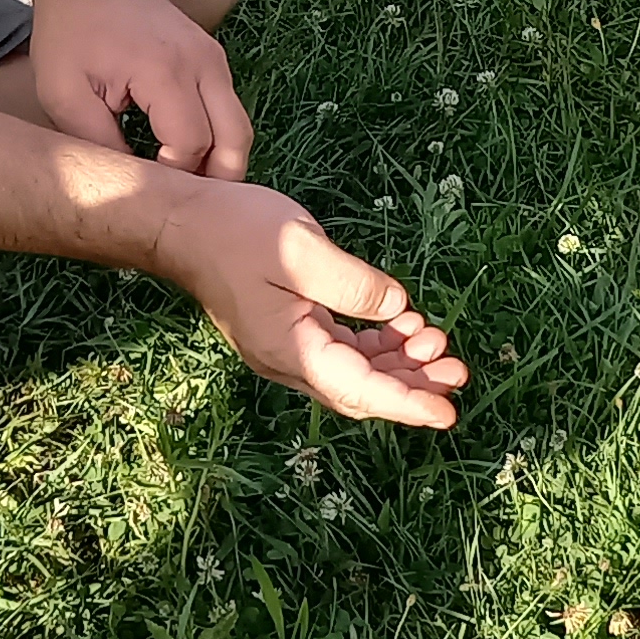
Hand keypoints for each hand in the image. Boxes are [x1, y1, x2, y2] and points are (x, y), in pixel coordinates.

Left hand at [29, 0, 251, 177]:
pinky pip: (229, 112)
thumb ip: (99, 143)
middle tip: (180, 203)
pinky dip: (217, 140)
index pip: (190, 145)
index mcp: (165, 70)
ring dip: (220, 162)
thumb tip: (134, 188)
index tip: (142, 187)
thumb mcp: (64, 93)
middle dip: (213, 180)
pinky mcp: (214, 60)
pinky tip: (185, 157)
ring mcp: (215, 59)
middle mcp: (203, 63)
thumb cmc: (70, 33)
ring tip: (184, 187)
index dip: (171, 177)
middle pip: (234, 142)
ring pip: (239, 129)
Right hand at [150, 179, 470, 426]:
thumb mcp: (305, 250)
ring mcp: (285, 350)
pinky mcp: (286, 332)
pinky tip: (402, 326)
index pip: (360, 389)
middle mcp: (287, 361)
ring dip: (397, 364)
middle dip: (412, 385)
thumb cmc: (235, 232)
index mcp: (290, 349)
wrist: (181, 226)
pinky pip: (339, 352)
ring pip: (353, 373)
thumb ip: (356, 285)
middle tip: (459, 370)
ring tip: (438, 343)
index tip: (448, 412)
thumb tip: (398, 312)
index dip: (408, 403)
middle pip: (360, 391)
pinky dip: (374, 345)